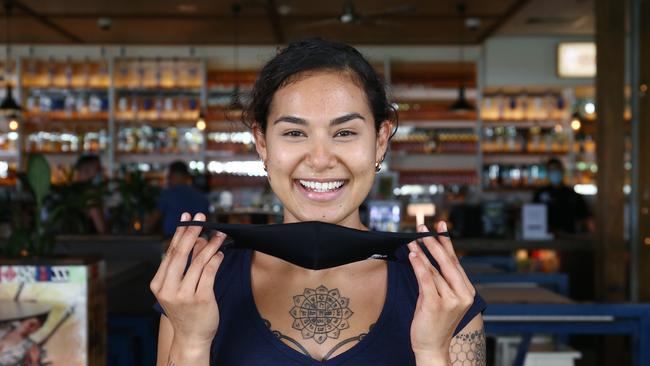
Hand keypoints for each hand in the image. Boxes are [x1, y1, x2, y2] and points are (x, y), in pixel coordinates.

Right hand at [150, 212, 225, 347]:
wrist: (191, 337)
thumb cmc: (185, 310)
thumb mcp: (179, 286)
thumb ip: (186, 263)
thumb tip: (197, 238)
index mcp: (158, 284)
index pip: (170, 252)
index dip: (179, 233)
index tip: (186, 217)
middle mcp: (168, 289)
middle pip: (181, 253)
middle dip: (191, 232)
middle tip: (201, 217)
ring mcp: (183, 295)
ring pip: (198, 262)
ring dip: (210, 244)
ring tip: (219, 234)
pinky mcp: (200, 300)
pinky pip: (209, 273)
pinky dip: (216, 260)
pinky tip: (220, 253)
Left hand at [407, 221, 475, 363]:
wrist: (432, 348)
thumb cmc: (434, 322)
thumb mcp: (440, 297)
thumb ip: (439, 279)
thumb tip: (428, 256)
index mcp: (467, 291)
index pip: (455, 262)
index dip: (447, 242)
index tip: (440, 226)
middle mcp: (462, 294)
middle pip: (447, 262)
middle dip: (434, 242)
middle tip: (423, 228)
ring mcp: (451, 300)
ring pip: (434, 269)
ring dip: (422, 252)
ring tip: (412, 239)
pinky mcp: (436, 305)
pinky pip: (426, 280)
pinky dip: (419, 265)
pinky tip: (413, 254)